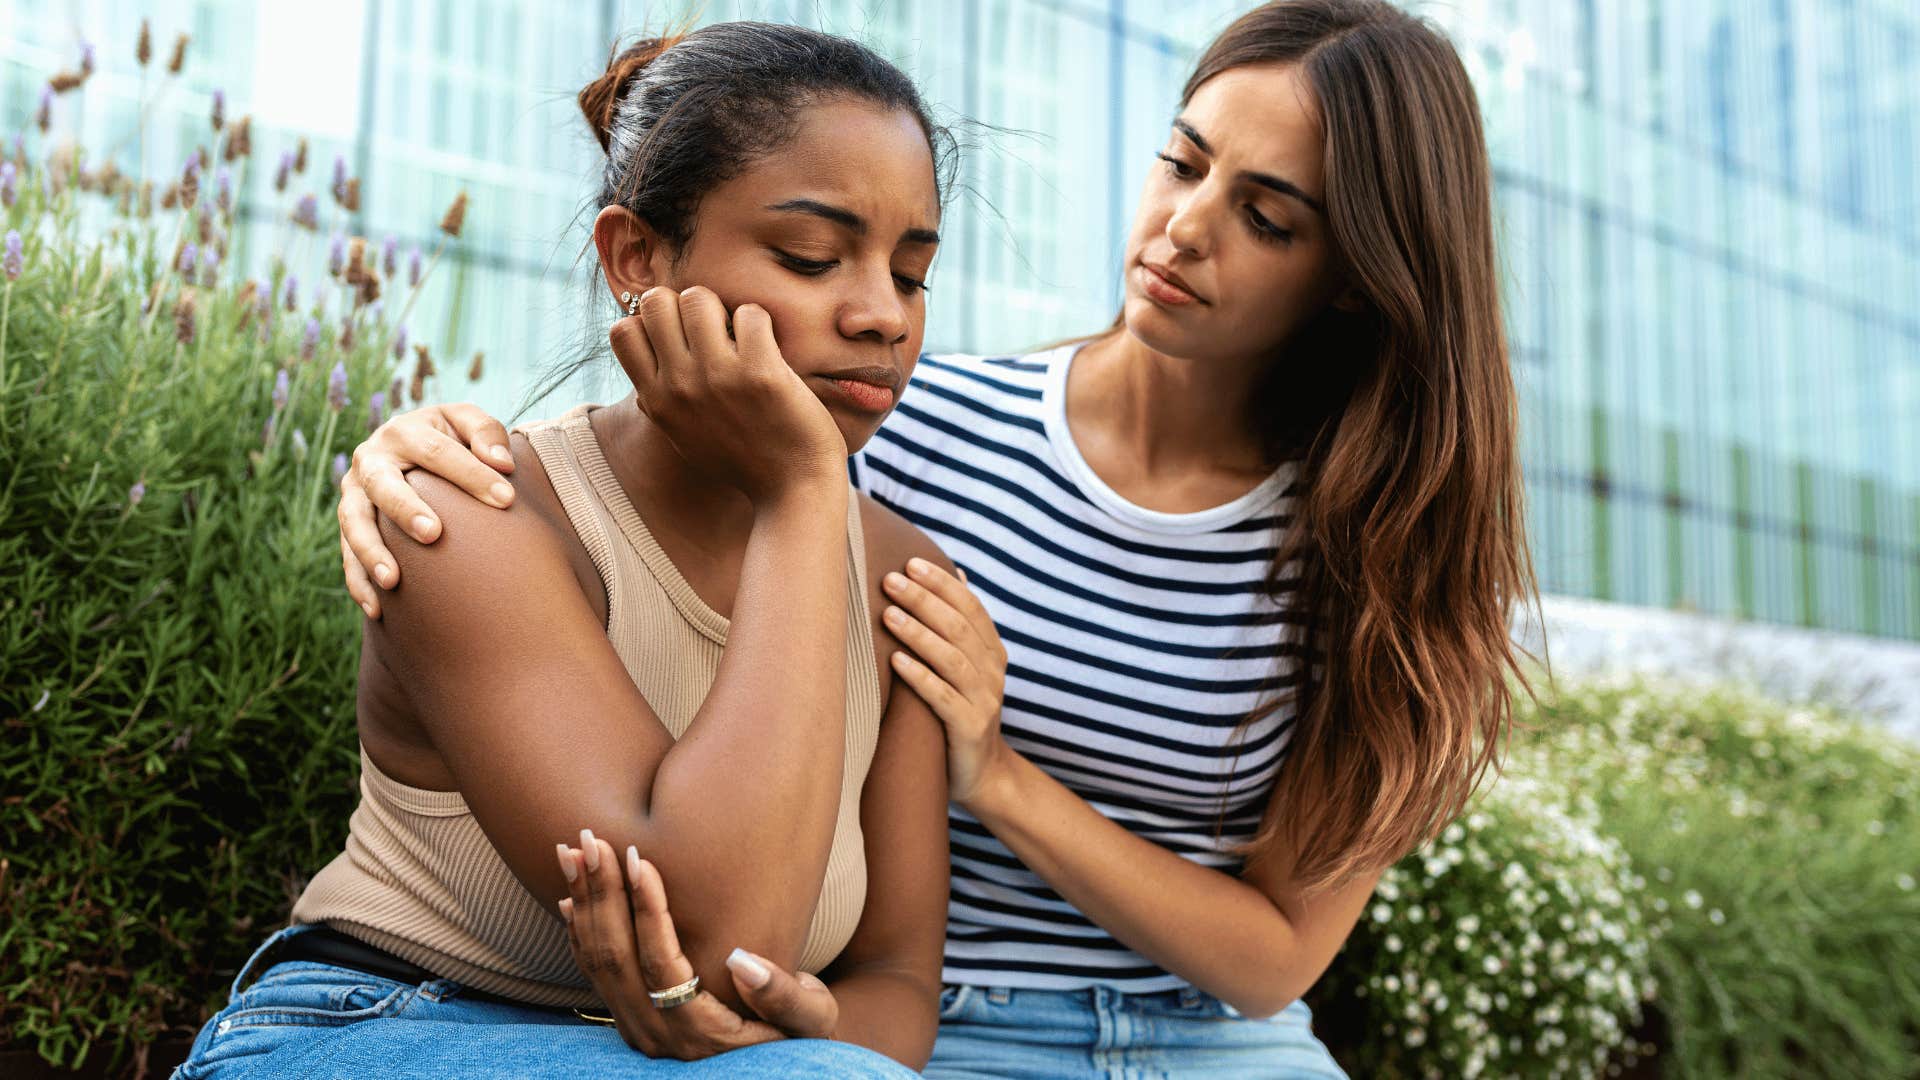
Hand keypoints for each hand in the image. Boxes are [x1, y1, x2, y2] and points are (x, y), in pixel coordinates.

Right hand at [338, 403, 516, 617]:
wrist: (412, 447)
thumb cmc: (451, 439)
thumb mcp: (468, 423)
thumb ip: (487, 433)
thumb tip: (502, 463)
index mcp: (404, 431)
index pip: (436, 452)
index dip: (471, 474)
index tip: (507, 500)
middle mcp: (371, 459)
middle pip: (383, 484)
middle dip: (405, 509)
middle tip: (433, 534)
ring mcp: (354, 493)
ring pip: (354, 522)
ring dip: (370, 551)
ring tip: (392, 580)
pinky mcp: (349, 523)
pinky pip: (346, 555)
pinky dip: (358, 582)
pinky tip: (377, 608)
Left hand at [557, 832, 839, 1059]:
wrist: (778, 1067)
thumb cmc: (802, 1036)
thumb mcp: (813, 1018)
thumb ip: (784, 997)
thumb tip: (742, 961)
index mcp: (702, 1033)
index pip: (661, 963)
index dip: (647, 909)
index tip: (639, 858)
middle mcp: (660, 1036)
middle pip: (617, 959)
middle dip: (602, 893)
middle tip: (590, 838)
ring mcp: (641, 1031)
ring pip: (598, 964)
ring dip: (585, 903)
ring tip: (572, 851)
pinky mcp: (633, 1021)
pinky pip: (595, 975)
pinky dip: (580, 932)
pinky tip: (572, 896)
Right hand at [612, 287, 845, 506]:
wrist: (793, 492)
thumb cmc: (743, 462)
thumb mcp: (684, 439)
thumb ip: (661, 407)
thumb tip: (645, 382)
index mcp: (656, 401)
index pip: (622, 330)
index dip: (651, 321)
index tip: (680, 338)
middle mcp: (679, 387)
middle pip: (656, 301)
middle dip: (685, 303)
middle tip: (713, 328)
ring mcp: (718, 378)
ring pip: (699, 297)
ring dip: (724, 308)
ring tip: (741, 335)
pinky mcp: (761, 373)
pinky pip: (750, 313)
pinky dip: (762, 322)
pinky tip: (770, 348)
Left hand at [881, 559, 1010, 804]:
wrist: (980, 775)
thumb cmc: (960, 713)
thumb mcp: (965, 667)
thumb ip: (961, 625)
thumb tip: (957, 573)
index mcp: (992, 651)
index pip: (970, 607)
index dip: (942, 584)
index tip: (910, 562)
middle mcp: (993, 672)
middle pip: (958, 627)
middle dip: (923, 600)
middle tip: (890, 580)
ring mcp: (985, 700)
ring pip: (952, 658)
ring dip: (918, 633)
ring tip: (888, 614)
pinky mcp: (970, 728)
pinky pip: (943, 698)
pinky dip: (920, 676)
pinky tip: (896, 660)